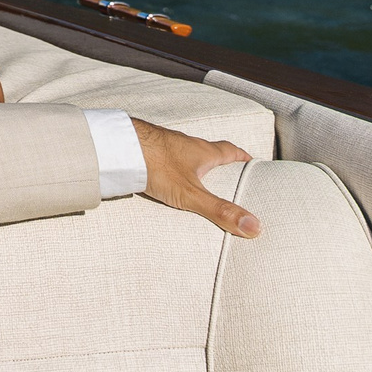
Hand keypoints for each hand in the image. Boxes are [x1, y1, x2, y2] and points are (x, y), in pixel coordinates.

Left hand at [136, 118, 260, 236]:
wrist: (117, 145)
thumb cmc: (155, 163)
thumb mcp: (192, 193)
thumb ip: (220, 210)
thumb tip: (254, 227)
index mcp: (202, 151)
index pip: (229, 151)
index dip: (242, 157)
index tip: (251, 162)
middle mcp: (185, 143)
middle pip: (207, 151)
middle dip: (218, 163)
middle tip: (226, 176)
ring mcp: (163, 144)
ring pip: (184, 154)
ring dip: (192, 165)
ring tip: (196, 182)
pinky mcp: (145, 149)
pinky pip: (163, 158)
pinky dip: (169, 168)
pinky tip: (163, 179)